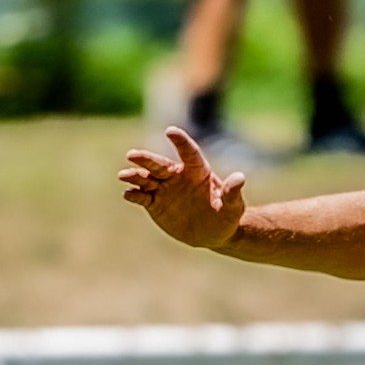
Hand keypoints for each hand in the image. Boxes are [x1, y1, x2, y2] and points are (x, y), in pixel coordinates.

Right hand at [120, 127, 245, 248]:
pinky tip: (128, 194)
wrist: (214, 233)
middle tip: (132, 155)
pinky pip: (142, 197)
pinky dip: (134, 194)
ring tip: (124, 175)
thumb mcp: (233, 207)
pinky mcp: (155, 203)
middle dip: (146, 159)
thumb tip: (240, 177)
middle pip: (160, 164)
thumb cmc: (227, 216)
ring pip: (146, 178)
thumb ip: (232, 192)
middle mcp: (178, 176)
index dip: (181, 142)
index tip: (171, 131)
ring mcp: (164, 189)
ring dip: (135, 175)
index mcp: (198, 171)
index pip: (189, 152)